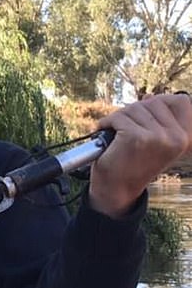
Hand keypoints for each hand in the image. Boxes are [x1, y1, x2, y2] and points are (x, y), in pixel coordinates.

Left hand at [90, 93, 191, 216]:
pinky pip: (118, 117)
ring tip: (115, 134)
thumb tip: (149, 97)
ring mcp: (157, 137)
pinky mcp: (136, 137)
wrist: (116, 190)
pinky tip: (104, 133)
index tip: (143, 117)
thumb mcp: (153, 141)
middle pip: (153, 102)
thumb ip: (156, 120)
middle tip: (123, 128)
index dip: (158, 103)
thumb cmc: (132, 164)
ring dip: (119, 118)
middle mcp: (176, 137)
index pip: (179, 101)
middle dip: (134, 111)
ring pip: (134, 108)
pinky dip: (106, 123)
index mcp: (185, 137)